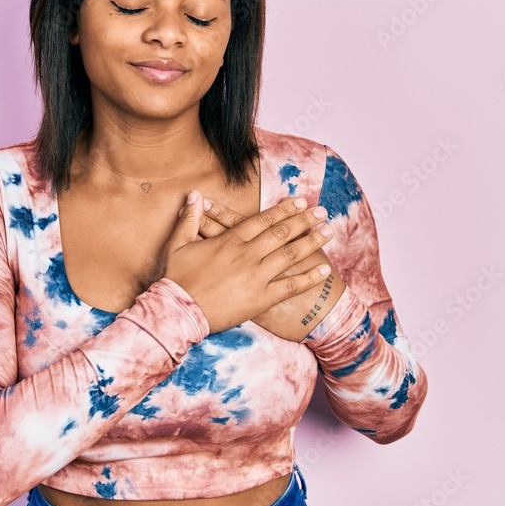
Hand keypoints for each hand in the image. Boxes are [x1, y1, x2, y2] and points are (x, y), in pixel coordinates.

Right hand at [193, 194, 347, 341]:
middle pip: (281, 233)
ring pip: (290, 255)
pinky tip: (324, 271)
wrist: (178, 311)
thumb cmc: (176, 278)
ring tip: (328, 232)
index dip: (284, 210)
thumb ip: (190, 218)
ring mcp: (256, 277)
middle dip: (304, 220)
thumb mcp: (178, 243)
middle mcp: (247, 255)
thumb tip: (195, 194)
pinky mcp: (260, 299)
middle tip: (321, 212)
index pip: (263, 220)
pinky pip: (290, 287)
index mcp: (230, 241)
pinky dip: (309, 278)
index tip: (300, 202)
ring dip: (311, 242)